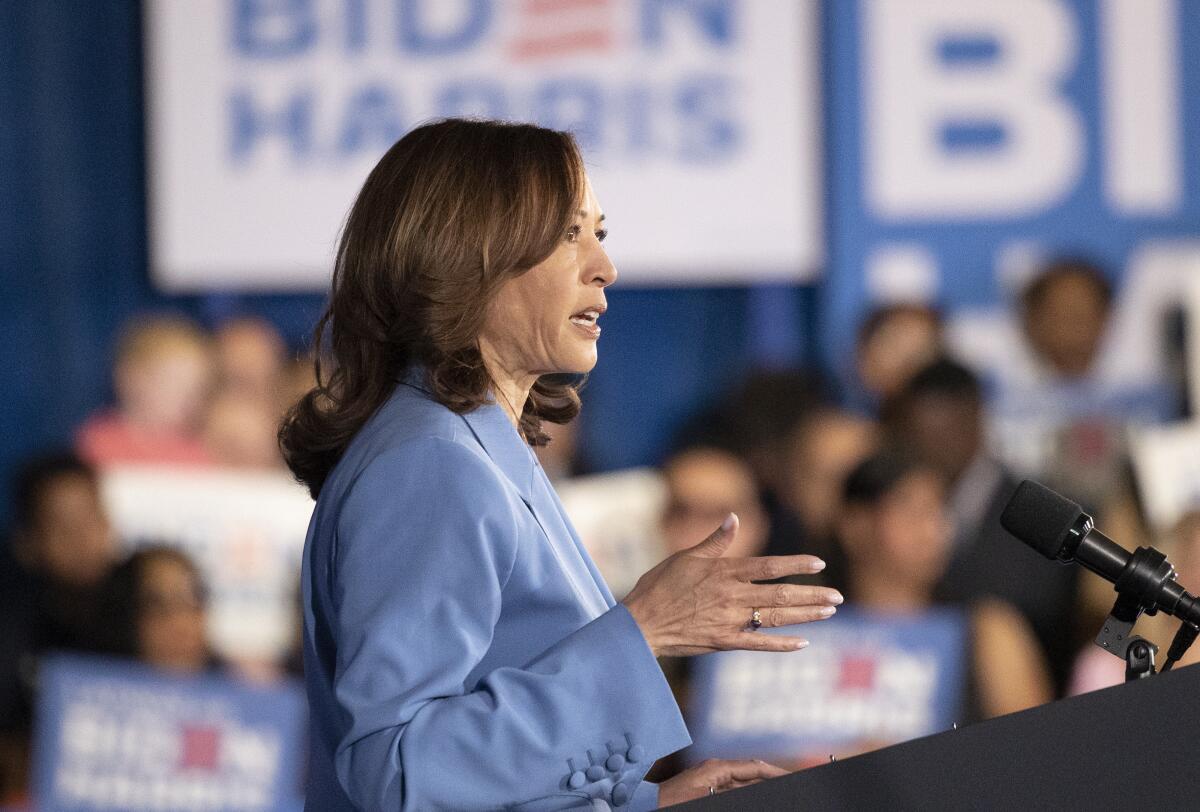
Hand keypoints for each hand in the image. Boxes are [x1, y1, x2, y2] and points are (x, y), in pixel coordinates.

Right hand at [622, 513, 841, 656]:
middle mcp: (732, 596)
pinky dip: (782, 644)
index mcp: (724, 572)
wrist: (641, 623)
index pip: (769, 566)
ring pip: (776, 617)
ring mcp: (730, 621)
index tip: (820, 563)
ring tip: (829, 612)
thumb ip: (715, 541)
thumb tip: (734, 517)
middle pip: (781, 593)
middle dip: (812, 594)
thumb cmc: (659, 586)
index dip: (797, 564)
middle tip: (838, 596)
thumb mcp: (685, 556)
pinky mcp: (724, 642)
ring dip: (806, 615)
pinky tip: (803, 643)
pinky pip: (760, 645)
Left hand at [657, 758, 788, 805]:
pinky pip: (732, 789)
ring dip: (758, 785)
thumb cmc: (674, 802)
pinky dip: (744, 791)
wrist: (645, 806)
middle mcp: (716, 770)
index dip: (776, 772)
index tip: (793, 776)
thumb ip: (736, 792)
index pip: (755, 767)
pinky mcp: (705, 789)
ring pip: (743, 783)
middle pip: (751, 774)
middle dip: (770, 779)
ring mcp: (710, 780)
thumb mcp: (709, 798)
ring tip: (776, 787)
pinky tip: (753, 792)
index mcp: (717, 767)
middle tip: (790, 784)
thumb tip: (757, 784)